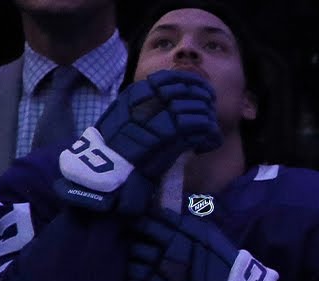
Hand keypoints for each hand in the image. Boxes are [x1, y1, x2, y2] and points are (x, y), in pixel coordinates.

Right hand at [57, 71, 221, 213]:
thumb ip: (145, 103)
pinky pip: (202, 127)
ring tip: (208, 131)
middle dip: (205, 101)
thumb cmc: (115, 143)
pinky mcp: (174, 134)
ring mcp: (163, 115)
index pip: (172, 78)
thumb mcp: (125, 113)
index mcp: (139, 92)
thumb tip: (172, 99)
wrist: (108, 164)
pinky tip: (206, 143)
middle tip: (209, 112)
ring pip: (200, 108)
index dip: (193, 82)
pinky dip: (209, 135)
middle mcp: (152, 99)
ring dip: (208, 120)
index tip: (203, 90)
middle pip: (190, 91)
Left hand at [126, 208, 283, 280]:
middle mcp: (163, 258)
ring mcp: (156, 279)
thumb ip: (184, 223)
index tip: (141, 225)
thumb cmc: (222, 263)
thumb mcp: (210, 235)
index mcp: (176, 241)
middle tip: (146, 248)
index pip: (147, 225)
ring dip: (137, 263)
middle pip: (137, 245)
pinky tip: (145, 280)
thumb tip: (161, 211)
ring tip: (146, 266)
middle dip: (139, 245)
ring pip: (132, 264)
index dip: (141, 223)